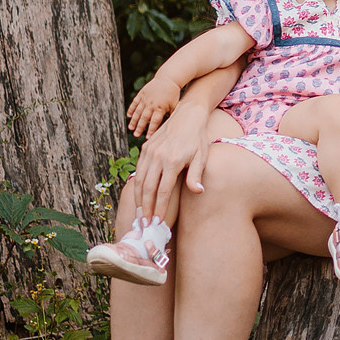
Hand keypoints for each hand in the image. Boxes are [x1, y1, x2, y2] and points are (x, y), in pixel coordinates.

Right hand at [127, 72, 182, 138]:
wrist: (168, 78)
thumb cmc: (173, 94)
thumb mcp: (174, 105)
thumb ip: (170, 116)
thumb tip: (170, 128)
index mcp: (160, 108)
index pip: (154, 122)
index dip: (151, 130)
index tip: (147, 138)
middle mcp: (151, 104)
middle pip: (144, 118)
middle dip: (140, 127)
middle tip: (136, 135)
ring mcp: (145, 98)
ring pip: (138, 111)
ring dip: (134, 120)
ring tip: (130, 128)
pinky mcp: (142, 93)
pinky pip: (135, 103)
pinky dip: (131, 109)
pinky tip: (129, 116)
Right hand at [130, 93, 216, 225]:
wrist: (187, 115)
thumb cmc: (198, 139)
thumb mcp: (201, 156)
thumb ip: (196, 175)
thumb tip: (197, 192)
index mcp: (172, 161)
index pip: (163, 191)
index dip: (159, 208)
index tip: (158, 222)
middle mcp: (158, 157)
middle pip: (148, 189)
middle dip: (146, 209)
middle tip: (145, 224)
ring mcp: (150, 152)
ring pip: (140, 180)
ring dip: (139, 199)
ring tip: (140, 215)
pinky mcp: (145, 148)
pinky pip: (139, 170)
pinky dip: (137, 185)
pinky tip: (139, 196)